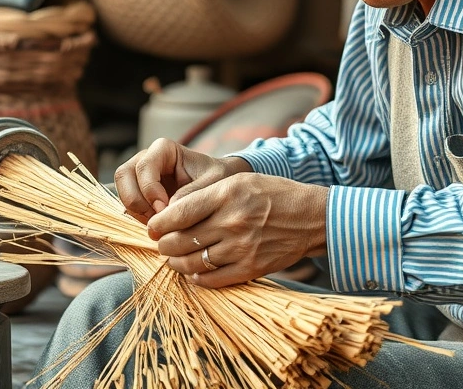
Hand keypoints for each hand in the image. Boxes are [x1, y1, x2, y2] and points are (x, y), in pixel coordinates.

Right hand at [115, 138, 250, 223]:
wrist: (220, 185)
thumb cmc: (218, 178)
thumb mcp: (212, 184)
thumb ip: (192, 194)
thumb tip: (167, 210)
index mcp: (164, 149)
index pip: (144, 166)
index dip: (150, 189)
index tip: (165, 208)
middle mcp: (147, 159)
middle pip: (124, 175)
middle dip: (137, 201)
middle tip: (157, 220)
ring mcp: (140, 176)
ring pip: (122, 190)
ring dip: (136, 211)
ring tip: (159, 225)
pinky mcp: (139, 193)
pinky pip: (128, 204)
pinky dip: (138, 217)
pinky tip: (158, 226)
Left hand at [148, 173, 328, 287]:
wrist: (310, 218)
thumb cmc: (271, 194)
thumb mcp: (238, 182)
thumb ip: (204, 195)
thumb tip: (168, 212)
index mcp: (227, 195)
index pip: (178, 213)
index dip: (158, 224)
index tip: (152, 227)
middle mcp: (233, 222)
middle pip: (180, 240)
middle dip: (163, 244)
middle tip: (161, 243)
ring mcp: (242, 248)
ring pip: (192, 262)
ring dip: (176, 262)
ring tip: (174, 257)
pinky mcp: (251, 269)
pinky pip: (212, 280)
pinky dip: (197, 277)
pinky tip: (194, 270)